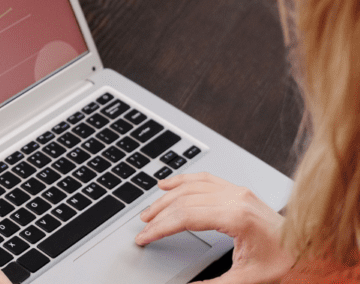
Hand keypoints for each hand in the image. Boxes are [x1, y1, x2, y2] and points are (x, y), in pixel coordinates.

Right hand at [136, 173, 294, 283]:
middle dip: (159, 214)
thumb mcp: (247, 279)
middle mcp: (236, 199)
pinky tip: (168, 184)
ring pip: (191, 187)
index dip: (160, 228)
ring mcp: (238, 192)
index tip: (145, 237)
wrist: (310, 249)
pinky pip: (205, 179)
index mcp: (236, 218)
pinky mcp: (239, 191)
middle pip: (184, 201)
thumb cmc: (285, 262)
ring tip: (149, 211)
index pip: (185, 217)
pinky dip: (183, 180)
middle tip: (142, 228)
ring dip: (166, 198)